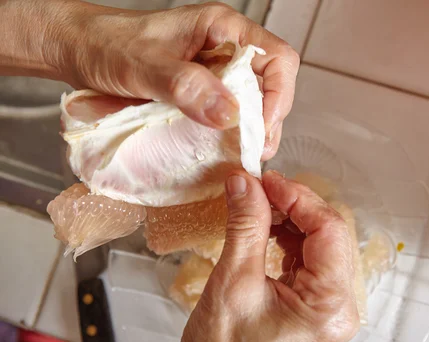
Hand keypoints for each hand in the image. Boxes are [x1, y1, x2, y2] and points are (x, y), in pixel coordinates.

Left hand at [0, 0, 298, 159]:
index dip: (279, 93)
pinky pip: (230, 115)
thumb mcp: (143, 65)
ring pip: (254, 103)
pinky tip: (223, 151)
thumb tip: (229, 114)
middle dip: (268, 120)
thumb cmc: (106, 46)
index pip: (276, 57)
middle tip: (254, 151)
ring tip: (241, 156)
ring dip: (252, 131)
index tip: (260, 127)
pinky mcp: (203, 93)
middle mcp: (226, 50)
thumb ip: (185, 85)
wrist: (78, 50)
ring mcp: (216, 73)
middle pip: (271, 84)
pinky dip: (232, 135)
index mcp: (222, 29)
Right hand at [162, 170, 359, 341]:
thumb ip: (245, 226)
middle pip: (329, 236)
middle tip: (259, 190)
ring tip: (258, 207)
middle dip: (294, 207)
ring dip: (290, 221)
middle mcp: (339, 310)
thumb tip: (246, 186)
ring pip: (320, 244)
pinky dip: (288, 239)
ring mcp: (329, 309)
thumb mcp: (232, 283)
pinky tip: (266, 230)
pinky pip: (310, 260)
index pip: (330, 232)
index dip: (299, 198)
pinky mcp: (315, 306)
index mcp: (329, 308)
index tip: (268, 181)